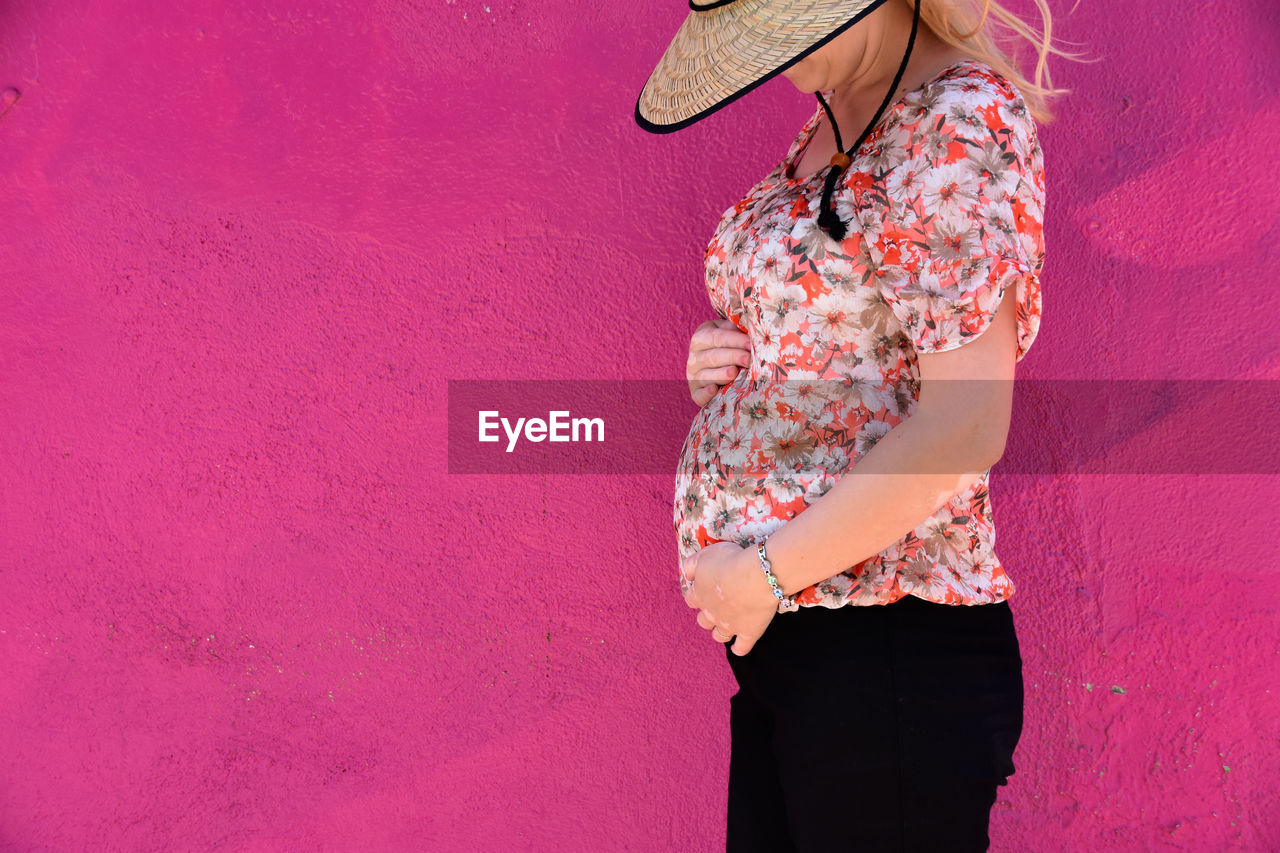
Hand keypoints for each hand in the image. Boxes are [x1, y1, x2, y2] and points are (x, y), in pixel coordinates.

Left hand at [680, 541, 779, 655]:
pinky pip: (741, 647)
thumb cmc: (730, 561)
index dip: (695, 597)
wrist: (756, 575)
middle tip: (716, 609)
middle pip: (703, 620)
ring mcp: (730, 625)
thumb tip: (686, 574)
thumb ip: (691, 565)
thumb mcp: (705, 555)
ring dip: (720, 632)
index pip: (690, 600)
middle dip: (707, 616)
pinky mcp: (748, 633)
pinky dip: (739, 649)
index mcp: (700, 594)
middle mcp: (712, 613)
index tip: (701, 593)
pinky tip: (738, 648)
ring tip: (725, 628)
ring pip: (719, 635)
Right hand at [686, 318, 751, 406]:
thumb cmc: (729, 345)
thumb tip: (754, 330)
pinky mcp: (695, 392)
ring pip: (705, 375)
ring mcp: (693, 376)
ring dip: (720, 374)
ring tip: (734, 373)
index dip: (734, 340)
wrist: (718, 362)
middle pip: (713, 357)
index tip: (750, 343)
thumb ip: (738, 329)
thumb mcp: (730, 332)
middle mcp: (694, 357)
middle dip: (732, 357)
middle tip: (748, 359)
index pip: (717, 338)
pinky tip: (714, 390)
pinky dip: (705, 394)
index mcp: (701, 338)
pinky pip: (698, 395)